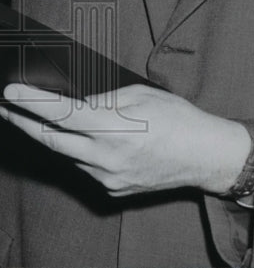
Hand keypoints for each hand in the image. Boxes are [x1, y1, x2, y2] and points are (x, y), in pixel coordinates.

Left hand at [0, 83, 250, 196]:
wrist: (205, 156)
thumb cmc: (181, 120)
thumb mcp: (144, 96)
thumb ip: (106, 99)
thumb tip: (77, 102)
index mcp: (116, 128)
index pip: (63, 114)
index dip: (32, 102)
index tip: (10, 92)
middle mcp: (106, 157)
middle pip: (51, 140)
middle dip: (24, 123)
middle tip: (6, 108)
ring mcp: (107, 178)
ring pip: (69, 156)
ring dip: (58, 138)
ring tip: (52, 121)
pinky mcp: (112, 190)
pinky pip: (86, 169)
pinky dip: (84, 153)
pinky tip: (95, 143)